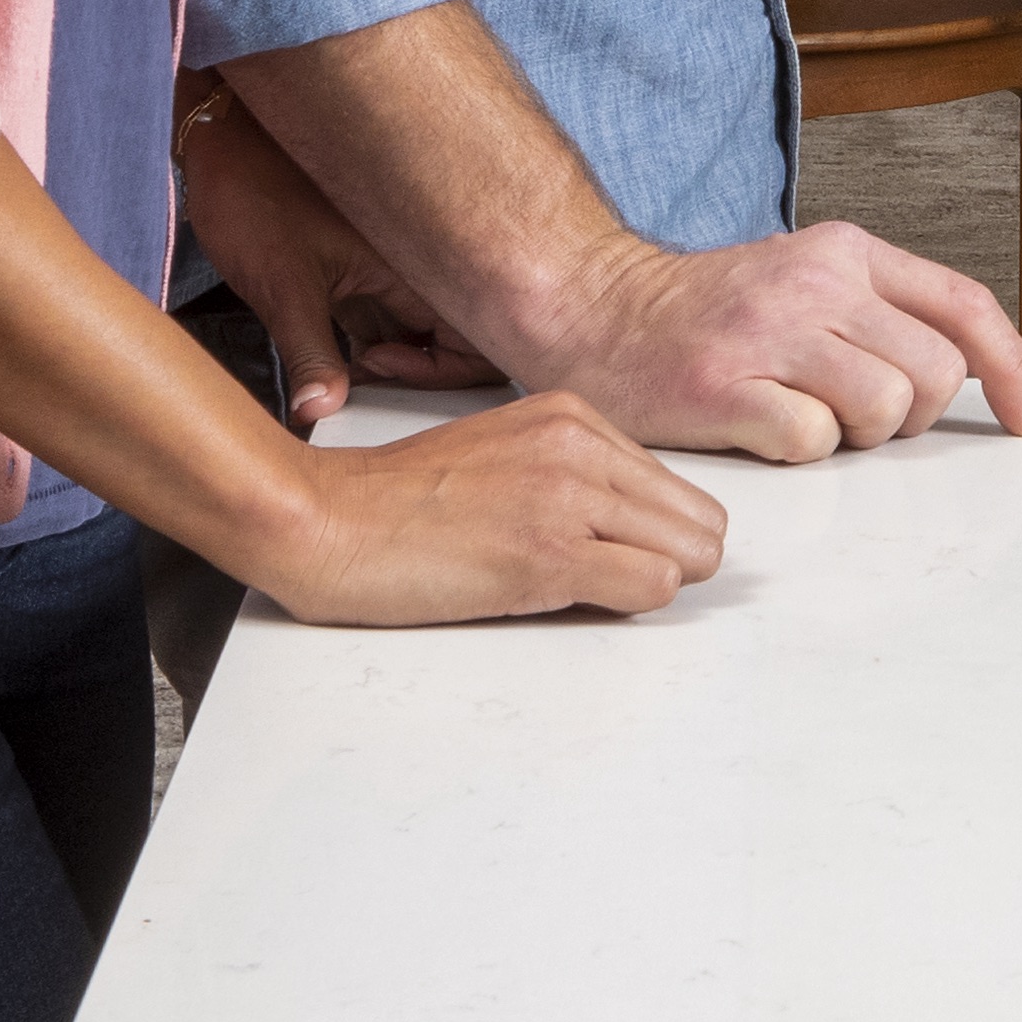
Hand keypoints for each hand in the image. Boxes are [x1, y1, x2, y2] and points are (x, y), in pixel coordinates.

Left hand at [176, 80, 503, 428]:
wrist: (219, 139)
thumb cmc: (253, 192)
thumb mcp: (281, 285)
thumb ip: (309, 352)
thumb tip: (321, 411)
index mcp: (416, 259)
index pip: (475, 335)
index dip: (441, 371)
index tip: (377, 371)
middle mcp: (413, 262)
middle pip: (454, 337)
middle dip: (422, 374)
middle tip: (365, 383)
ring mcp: (385, 265)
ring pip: (417, 330)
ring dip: (393, 360)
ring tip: (346, 377)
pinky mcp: (355, 269)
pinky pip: (384, 318)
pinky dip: (369, 345)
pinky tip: (333, 358)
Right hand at [263, 388, 730, 624]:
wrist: (323, 518)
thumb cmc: (396, 502)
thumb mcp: (503, 454)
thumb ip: (572, 475)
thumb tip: (637, 529)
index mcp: (571, 415)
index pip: (677, 486)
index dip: (657, 535)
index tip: (618, 555)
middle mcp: (580, 445)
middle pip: (699, 521)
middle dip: (670, 562)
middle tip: (611, 583)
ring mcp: (567, 498)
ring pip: (688, 555)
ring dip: (649, 585)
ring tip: (585, 591)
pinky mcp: (548, 555)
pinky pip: (652, 588)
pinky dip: (628, 606)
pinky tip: (569, 601)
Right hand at [541, 220, 1021, 462]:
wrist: (593, 308)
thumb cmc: (708, 313)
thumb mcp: (805, 278)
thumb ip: (881, 311)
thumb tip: (966, 372)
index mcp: (845, 251)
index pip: (964, 305)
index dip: (1011, 367)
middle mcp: (815, 283)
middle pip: (933, 373)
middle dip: (909, 415)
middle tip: (852, 412)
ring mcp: (769, 333)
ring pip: (882, 408)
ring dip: (854, 434)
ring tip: (800, 413)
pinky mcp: (725, 386)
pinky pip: (812, 440)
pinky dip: (796, 449)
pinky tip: (757, 426)